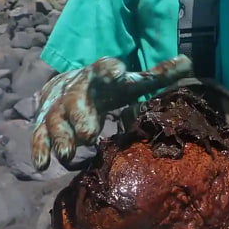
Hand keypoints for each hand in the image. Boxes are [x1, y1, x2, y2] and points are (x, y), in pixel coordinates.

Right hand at [30, 55, 192, 170]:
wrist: (68, 82)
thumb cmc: (109, 87)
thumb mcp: (133, 81)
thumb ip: (159, 75)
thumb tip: (189, 63)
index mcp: (98, 76)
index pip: (103, 69)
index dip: (109, 70)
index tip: (118, 72)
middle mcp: (74, 90)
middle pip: (75, 100)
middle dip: (80, 116)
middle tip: (88, 134)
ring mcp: (56, 107)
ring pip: (53, 120)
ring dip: (59, 138)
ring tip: (67, 155)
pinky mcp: (44, 122)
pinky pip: (38, 135)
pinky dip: (39, 149)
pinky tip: (42, 165)